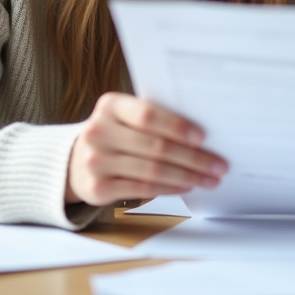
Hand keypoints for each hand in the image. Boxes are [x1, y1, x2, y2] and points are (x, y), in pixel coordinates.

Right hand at [65, 92, 227, 204]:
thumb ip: (154, 119)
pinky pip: (143, 189)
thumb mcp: (125, 117)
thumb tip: (202, 134)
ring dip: (187, 176)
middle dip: (194, 158)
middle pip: (156, 147)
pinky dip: (170, 188)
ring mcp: (95, 162)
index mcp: (109, 106)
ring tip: (209, 178)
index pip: (147, 115)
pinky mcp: (97, 188)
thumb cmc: (115, 134)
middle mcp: (98, 132)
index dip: (177, 126)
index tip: (203, 137)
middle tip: (219, 165)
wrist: (75, 160)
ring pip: (152, 171)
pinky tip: (187, 186)